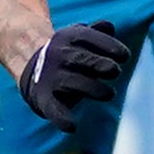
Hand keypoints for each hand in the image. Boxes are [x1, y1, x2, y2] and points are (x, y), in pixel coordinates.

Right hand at [17, 22, 132, 121]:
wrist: (28, 62)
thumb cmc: (66, 51)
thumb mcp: (77, 37)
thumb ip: (96, 33)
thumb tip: (109, 26)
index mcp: (69, 37)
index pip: (90, 38)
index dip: (110, 46)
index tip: (125, 56)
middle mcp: (59, 56)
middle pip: (83, 60)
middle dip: (102, 65)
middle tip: (115, 71)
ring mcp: (51, 77)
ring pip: (74, 83)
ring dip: (94, 89)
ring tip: (108, 94)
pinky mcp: (44, 98)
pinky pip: (53, 109)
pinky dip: (61, 119)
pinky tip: (72, 127)